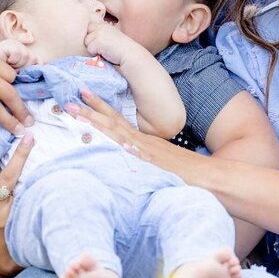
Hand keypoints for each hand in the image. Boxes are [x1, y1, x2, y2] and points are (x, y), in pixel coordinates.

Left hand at [66, 89, 187, 172]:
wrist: (210, 178)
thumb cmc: (185, 175)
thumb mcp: (158, 164)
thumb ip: (142, 160)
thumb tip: (125, 157)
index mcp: (142, 142)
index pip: (117, 122)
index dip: (99, 110)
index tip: (82, 99)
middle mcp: (142, 143)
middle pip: (112, 123)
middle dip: (90, 111)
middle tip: (68, 100)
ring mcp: (147, 152)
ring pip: (117, 133)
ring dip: (95, 121)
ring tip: (75, 111)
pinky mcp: (152, 163)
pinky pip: (133, 152)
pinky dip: (121, 145)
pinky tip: (107, 138)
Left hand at [83, 22, 143, 65]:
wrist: (130, 54)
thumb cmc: (120, 49)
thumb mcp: (110, 37)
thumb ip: (100, 35)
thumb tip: (86, 39)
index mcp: (104, 25)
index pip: (89, 28)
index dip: (92, 37)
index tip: (100, 43)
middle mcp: (101, 27)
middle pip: (86, 36)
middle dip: (91, 43)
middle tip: (103, 48)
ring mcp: (99, 33)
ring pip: (87, 43)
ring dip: (94, 49)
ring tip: (105, 51)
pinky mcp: (98, 41)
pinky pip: (90, 49)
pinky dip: (96, 54)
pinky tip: (106, 53)